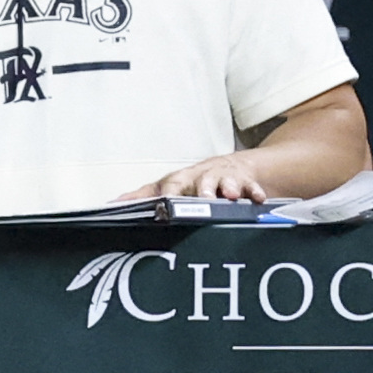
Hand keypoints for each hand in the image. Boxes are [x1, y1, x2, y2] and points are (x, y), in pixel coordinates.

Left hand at [118, 155, 267, 202]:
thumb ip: (144, 195)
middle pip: (201, 182)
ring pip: (226, 182)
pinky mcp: (246, 182)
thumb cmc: (195, 182)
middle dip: (202, 190)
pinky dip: (255, 192)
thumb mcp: (170, 187)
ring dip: (228, 188)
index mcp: (182, 181)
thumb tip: (114, 203)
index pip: (171, 185)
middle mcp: (202, 178)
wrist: (232, 169)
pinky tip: (258, 199)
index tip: (165, 202)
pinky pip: (252, 187)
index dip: (168, 194)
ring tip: (231, 195)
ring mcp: (224, 179)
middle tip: (203, 199)